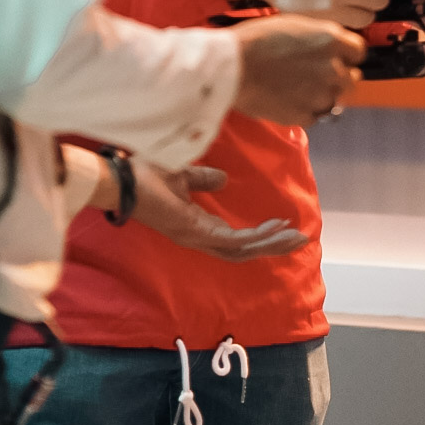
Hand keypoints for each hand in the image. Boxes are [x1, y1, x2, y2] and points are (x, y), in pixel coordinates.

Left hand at [128, 161, 307, 262]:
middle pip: (243, 250)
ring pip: (243, 250)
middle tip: (300, 239)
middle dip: (272, 245)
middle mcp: (199, 237)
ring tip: (294, 236)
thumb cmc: (145, 175)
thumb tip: (223, 179)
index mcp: (196, 225)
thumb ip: (202, 178)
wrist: (124, 179)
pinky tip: (274, 230)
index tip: (282, 224)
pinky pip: (233, 242)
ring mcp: (198, 238)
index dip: (259, 235)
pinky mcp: (196, 233)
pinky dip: (255, 238)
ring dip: (270, 244)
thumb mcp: (182, 174)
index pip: (233, 238)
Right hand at [232, 15, 365, 126]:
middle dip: (336, 77)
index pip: (358, 52)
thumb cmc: (256, 41)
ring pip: (334, 99)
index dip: (346, 55)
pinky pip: (315, 115)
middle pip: (351, 78)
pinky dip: (304, 110)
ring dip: (321, 95)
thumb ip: (320, 40)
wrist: (232, 67)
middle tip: (314, 74)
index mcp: (331, 40)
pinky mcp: (306, 116)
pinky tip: (285, 98)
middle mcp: (332, 68)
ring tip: (295, 86)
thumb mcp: (295, 27)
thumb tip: (333, 49)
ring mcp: (321, 94)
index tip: (337, 58)